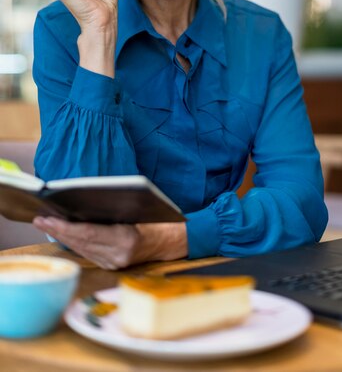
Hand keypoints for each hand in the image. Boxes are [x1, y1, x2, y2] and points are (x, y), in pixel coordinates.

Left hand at [32, 217, 187, 269]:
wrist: (172, 240)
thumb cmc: (155, 218)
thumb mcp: (136, 209)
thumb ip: (112, 211)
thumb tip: (81, 205)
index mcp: (126, 239)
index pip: (88, 233)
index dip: (65, 227)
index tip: (47, 219)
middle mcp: (118, 255)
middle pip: (81, 243)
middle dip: (58, 231)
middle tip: (39, 219)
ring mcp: (115, 263)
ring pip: (82, 249)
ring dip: (63, 237)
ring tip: (46, 225)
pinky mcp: (113, 266)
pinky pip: (88, 253)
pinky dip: (74, 243)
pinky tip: (64, 234)